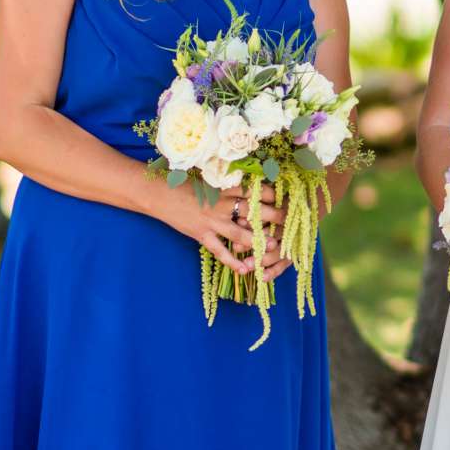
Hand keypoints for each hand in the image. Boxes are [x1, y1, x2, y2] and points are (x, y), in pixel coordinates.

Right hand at [159, 179, 286, 278]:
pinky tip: (245, 270)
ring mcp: (211, 221)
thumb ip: (228, 183)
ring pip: (239, 232)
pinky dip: (232, 261)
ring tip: (273, 246)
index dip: (272, 194)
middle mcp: (221, 204)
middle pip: (252, 210)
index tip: (286, 197)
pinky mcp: (201, 234)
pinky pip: (219, 250)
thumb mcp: (209, 179)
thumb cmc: (184, 184)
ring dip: (257, 240)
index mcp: (224, 188)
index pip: (254, 190)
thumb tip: (249, 183)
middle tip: (290, 221)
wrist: (159, 194)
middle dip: (272, 216)